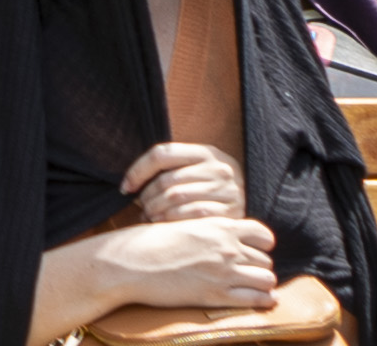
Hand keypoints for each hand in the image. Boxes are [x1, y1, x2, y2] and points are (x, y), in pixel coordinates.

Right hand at [91, 218, 278, 312]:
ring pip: (268, 278)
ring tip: (253, 286)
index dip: (262, 243)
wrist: (129, 263)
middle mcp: (226, 248)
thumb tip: (218, 239)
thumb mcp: (182, 227)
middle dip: (259, 266)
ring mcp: (224, 272)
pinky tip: (260, 300)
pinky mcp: (217, 295)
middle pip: (265, 258)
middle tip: (248, 272)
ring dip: (262, 283)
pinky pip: (257, 299)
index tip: (254, 250)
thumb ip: (206, 231)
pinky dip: (263, 300)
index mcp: (217, 226)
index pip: (262, 233)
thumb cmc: (148, 244)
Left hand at [121, 140, 248, 223]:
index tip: (126, 186)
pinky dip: (172, 222)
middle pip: (166, 181)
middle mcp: (218, 168)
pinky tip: (164, 224)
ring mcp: (226, 190)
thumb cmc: (210, 183)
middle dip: (146, 197)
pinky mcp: (232, 212)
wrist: (250, 198)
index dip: (138, 170)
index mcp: (204, 151)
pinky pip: (192, 216)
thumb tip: (130, 184)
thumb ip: (169, 168)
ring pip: (176, 199)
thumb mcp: (195, 166)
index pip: (161, 154)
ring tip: (149, 216)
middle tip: (140, 207)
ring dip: (155, 211)